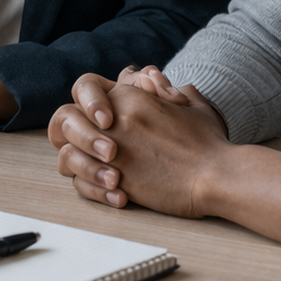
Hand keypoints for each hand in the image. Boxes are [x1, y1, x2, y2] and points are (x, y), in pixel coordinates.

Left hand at [48, 73, 229, 215]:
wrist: (217, 174)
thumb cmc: (209, 142)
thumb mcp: (192, 105)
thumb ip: (173, 94)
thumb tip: (169, 90)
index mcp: (130, 96)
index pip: (85, 86)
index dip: (86, 102)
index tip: (102, 120)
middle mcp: (114, 119)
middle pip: (63, 117)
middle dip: (71, 134)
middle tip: (93, 149)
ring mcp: (110, 149)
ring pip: (65, 153)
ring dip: (78, 164)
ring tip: (105, 174)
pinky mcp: (114, 179)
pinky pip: (79, 183)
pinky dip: (90, 189)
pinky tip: (115, 193)